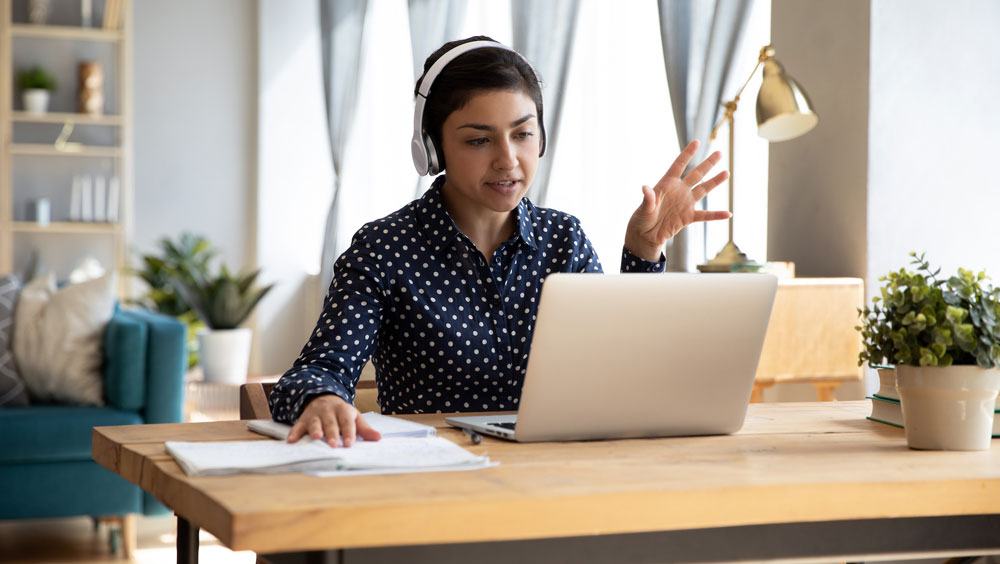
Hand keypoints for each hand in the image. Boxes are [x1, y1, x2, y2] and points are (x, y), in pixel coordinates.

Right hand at [287, 394, 381, 446]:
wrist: (323, 397)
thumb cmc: (341, 412)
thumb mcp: (354, 417)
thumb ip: (364, 429)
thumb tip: (378, 438)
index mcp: (343, 410)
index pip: (347, 422)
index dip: (349, 432)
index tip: (350, 443)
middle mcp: (328, 411)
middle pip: (331, 423)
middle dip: (332, 433)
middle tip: (333, 445)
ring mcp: (315, 414)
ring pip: (315, 422)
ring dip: (315, 430)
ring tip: (316, 438)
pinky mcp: (303, 419)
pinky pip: (298, 425)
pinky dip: (294, 433)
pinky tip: (292, 441)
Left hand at [624, 140, 730, 260]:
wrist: (646, 235)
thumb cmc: (642, 219)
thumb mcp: (644, 208)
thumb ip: (648, 199)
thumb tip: (645, 189)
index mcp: (666, 184)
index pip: (679, 165)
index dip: (688, 154)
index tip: (697, 142)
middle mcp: (679, 191)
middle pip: (696, 174)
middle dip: (708, 164)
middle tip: (719, 153)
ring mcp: (685, 203)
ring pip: (703, 190)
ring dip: (714, 182)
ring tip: (726, 173)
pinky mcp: (688, 217)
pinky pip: (705, 215)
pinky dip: (716, 215)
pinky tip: (728, 214)